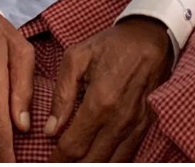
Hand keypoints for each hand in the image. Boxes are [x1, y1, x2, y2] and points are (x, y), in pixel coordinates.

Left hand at [47, 17, 171, 161]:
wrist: (148, 40)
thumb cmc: (109, 45)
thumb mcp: (76, 58)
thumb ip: (62, 94)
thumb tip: (51, 128)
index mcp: (100, 102)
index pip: (75, 145)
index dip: (57, 158)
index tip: (46, 161)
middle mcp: (120, 120)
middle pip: (93, 160)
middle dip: (71, 165)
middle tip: (55, 164)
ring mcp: (135, 126)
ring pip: (112, 163)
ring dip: (91, 165)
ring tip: (74, 163)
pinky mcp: (145, 127)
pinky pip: (128, 156)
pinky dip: (111, 162)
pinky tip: (97, 159)